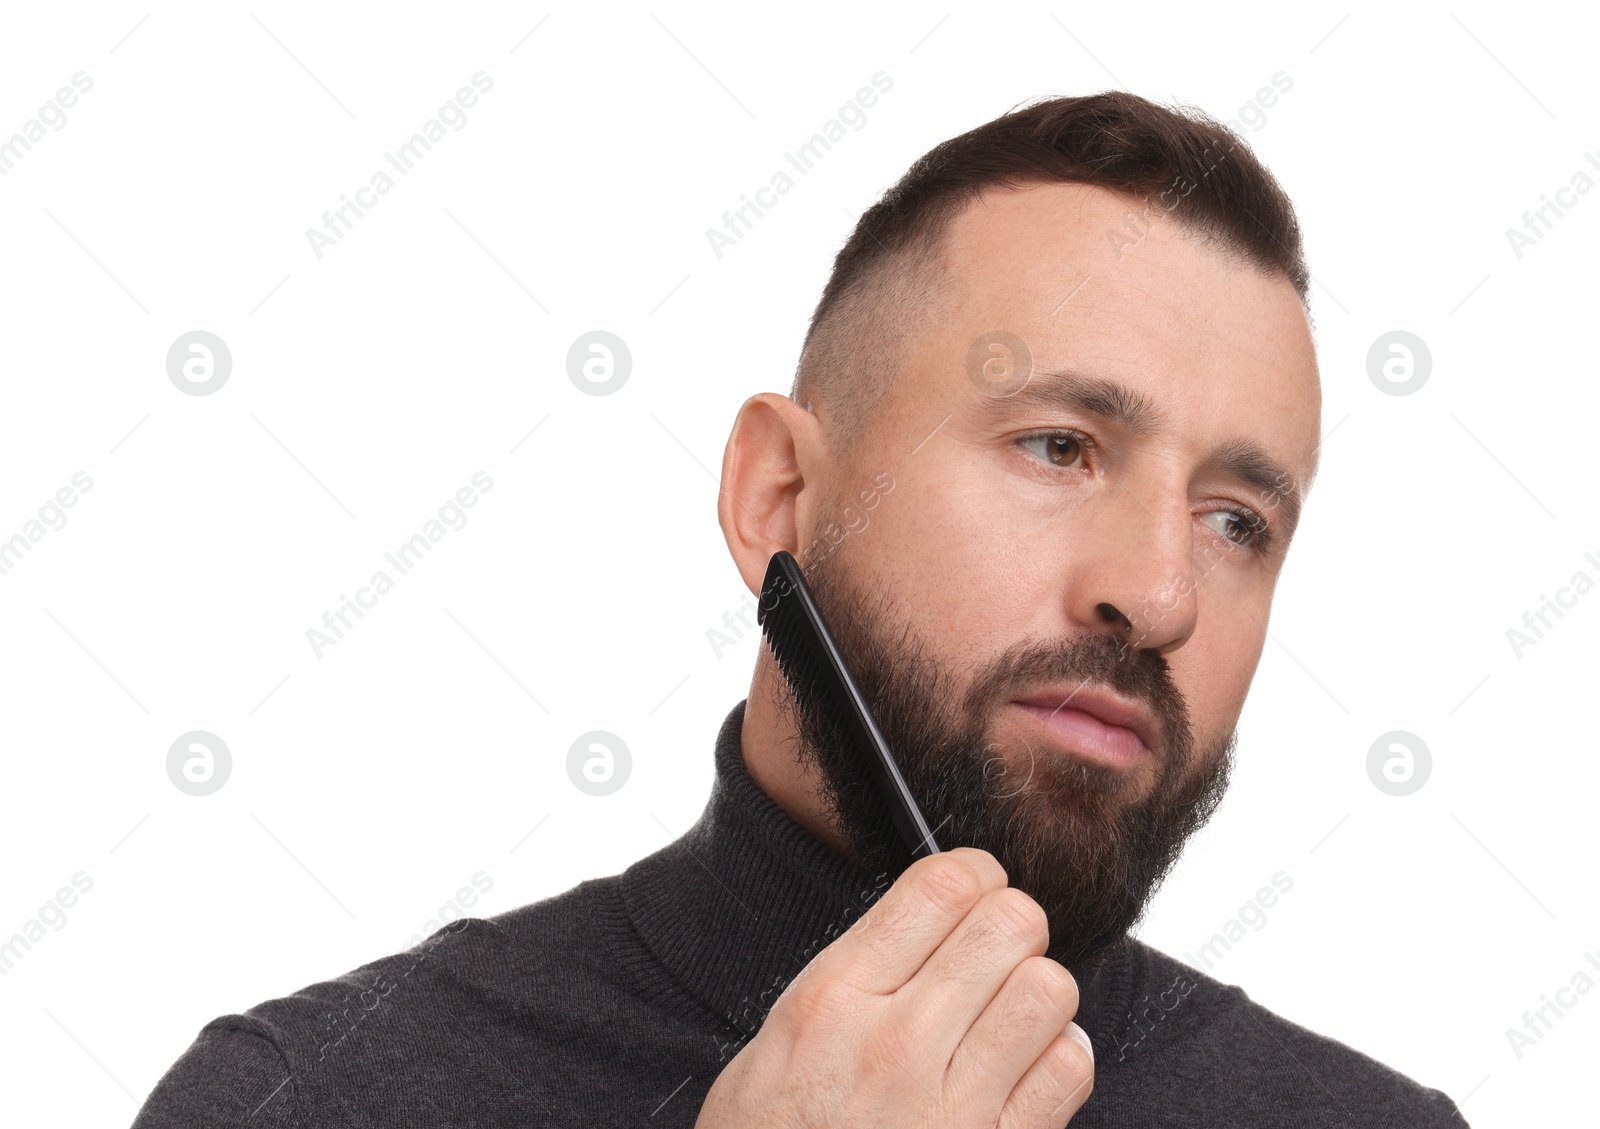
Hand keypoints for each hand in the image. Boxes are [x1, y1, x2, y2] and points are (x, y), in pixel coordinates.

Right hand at [694, 847, 1092, 1127]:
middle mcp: (896, 1046)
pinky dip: (1059, 1058)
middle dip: (1012, 924)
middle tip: (995, 951)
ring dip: (1037, 992)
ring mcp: (952, 1108)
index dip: (974, 872)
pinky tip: (1024, 1069)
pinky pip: (1070, 1069)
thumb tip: (937, 906)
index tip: (974, 889)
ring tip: (1009, 1013)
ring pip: (1050, 989)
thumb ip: (859, 969)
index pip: (941, 886)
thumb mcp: (783, 1035)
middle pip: (1010, 924)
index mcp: (835, 1000)